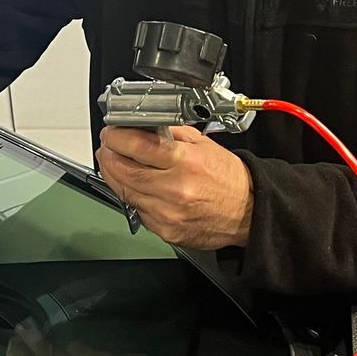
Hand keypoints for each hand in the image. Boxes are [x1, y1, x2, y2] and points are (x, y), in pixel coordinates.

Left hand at [95, 125, 253, 250]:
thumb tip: (142, 125)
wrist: (249, 211)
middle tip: (108, 147)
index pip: (136, 146)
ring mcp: (168, 213)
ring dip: (115, 176)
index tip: (111, 132)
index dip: (116, 136)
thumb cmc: (229, 179)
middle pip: (123, 171)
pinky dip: (132, 196)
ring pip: (125, 192)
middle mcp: (174, 189)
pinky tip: (138, 186)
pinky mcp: (166, 230)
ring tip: (117, 164)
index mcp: (184, 162)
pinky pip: (137, 210)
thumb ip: (170, 133)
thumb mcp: (203, 144)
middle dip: (108, 156)